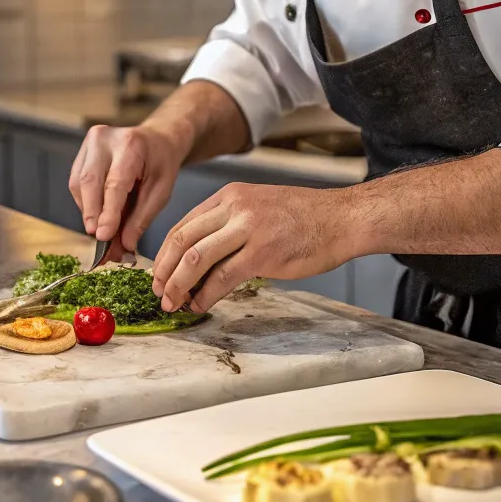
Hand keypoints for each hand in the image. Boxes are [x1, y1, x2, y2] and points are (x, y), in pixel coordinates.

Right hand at [69, 123, 189, 251]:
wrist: (157, 140)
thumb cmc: (161, 164)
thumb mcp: (161, 191)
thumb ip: (141, 218)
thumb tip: (125, 245)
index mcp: (131, 145)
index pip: (115, 184)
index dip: (107, 213)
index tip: (103, 236)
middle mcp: (105, 139)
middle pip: (89, 182)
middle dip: (93, 215)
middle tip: (100, 240)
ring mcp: (90, 142)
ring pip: (79, 184)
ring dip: (89, 212)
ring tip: (103, 229)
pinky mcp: (82, 150)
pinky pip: (76, 182)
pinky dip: (86, 203)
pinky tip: (99, 213)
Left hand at [151, 183, 354, 312]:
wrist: (341, 218)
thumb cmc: (303, 218)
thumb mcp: (257, 208)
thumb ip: (228, 226)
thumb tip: (198, 259)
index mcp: (228, 196)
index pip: (182, 225)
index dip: (165, 254)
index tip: (159, 275)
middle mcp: (233, 208)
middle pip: (181, 241)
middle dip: (164, 271)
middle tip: (159, 293)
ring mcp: (247, 229)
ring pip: (195, 259)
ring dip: (179, 286)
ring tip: (174, 303)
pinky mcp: (262, 253)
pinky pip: (222, 277)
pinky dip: (206, 295)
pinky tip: (201, 305)